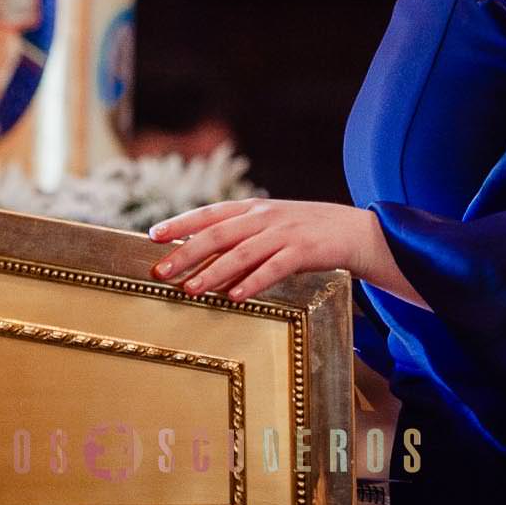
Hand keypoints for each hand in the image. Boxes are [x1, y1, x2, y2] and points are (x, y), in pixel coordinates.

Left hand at [144, 199, 376, 301]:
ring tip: (190, 290)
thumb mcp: (270, 225)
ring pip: (241, 252)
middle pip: (217, 234)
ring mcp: (284, 232)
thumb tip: (200, 261)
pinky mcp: (303, 251)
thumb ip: (240, 237)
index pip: (209, 213)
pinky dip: (253, 282)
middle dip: (186, 252)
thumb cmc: (304, 232)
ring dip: (213, 272)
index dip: (180, 223)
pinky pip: (274, 268)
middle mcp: (264, 216)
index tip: (153, 235)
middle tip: (161, 270)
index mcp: (253, 208)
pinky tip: (235, 296)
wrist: (352, 230)